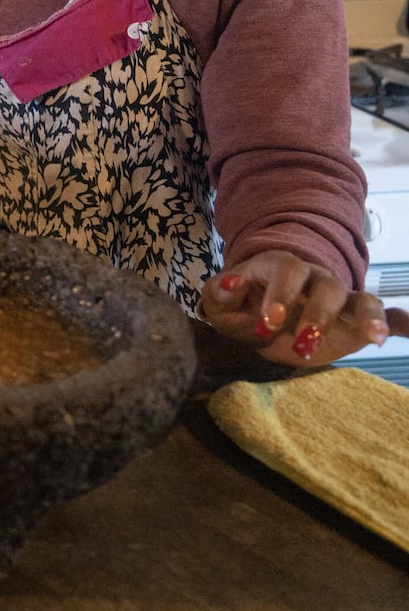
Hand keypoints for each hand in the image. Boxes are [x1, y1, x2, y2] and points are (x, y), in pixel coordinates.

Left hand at [200, 249, 408, 364]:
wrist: (261, 318)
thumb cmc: (241, 307)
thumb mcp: (221, 302)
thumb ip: (220, 292)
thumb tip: (229, 284)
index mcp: (280, 268)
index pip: (286, 270)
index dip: (279, 295)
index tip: (267, 324)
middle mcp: (315, 279)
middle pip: (327, 286)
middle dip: (318, 314)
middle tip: (305, 343)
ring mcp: (340, 299)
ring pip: (361, 299)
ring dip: (368, 317)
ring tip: (373, 339)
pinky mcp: (356, 320)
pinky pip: (388, 315)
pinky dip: (400, 321)